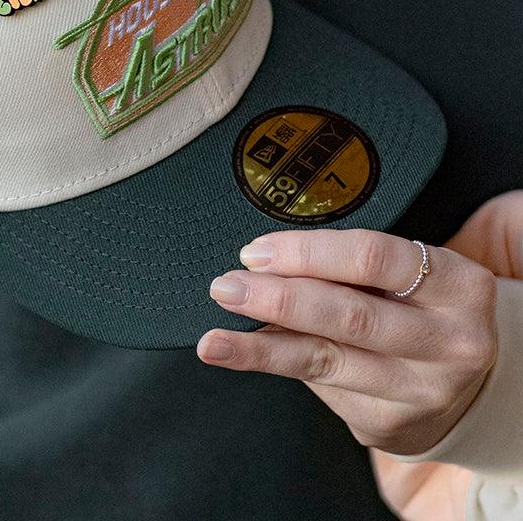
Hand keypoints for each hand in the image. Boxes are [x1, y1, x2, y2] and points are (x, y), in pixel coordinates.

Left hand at [196, 229, 498, 454]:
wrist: (461, 380)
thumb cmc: (415, 306)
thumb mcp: (405, 274)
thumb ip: (347, 264)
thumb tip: (262, 260)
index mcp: (457, 285)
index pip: (372, 258)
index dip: (307, 254)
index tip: (256, 252)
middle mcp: (450, 342)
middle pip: (349, 315)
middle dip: (278, 300)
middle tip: (227, 287)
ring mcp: (424, 391)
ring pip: (327, 361)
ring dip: (260, 348)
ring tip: (214, 339)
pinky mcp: (392, 424)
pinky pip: (321, 388)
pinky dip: (279, 365)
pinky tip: (246, 355)